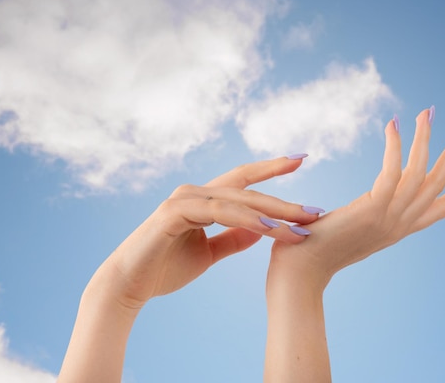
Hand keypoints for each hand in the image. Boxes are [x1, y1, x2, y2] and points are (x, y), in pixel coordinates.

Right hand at [96, 156, 321, 309]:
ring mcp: (184, 199)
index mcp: (204, 200)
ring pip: (238, 201)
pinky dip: (246, 221)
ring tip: (301, 226)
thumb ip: (233, 239)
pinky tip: (270, 230)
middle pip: (249, 191)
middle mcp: (196, 193)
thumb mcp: (209, 253)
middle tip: (316, 210)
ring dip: (272, 214)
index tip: (301, 160)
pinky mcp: (175, 212)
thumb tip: (261, 232)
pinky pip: (220, 213)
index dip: (272, 169)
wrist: (129, 285)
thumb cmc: (165, 269)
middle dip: (284, 202)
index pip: (244, 181)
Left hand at [269, 108, 444, 286]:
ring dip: (427, 139)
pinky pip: (392, 171)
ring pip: (420, 172)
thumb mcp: (353, 231)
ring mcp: (389, 218)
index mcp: (399, 230)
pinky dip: (395, 146)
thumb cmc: (317, 252)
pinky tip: (394, 124)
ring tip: (429, 111)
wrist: (301, 273)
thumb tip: (368, 197)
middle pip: (439, 184)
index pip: (442, 207)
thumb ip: (368, 214)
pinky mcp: (372, 209)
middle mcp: (400, 225)